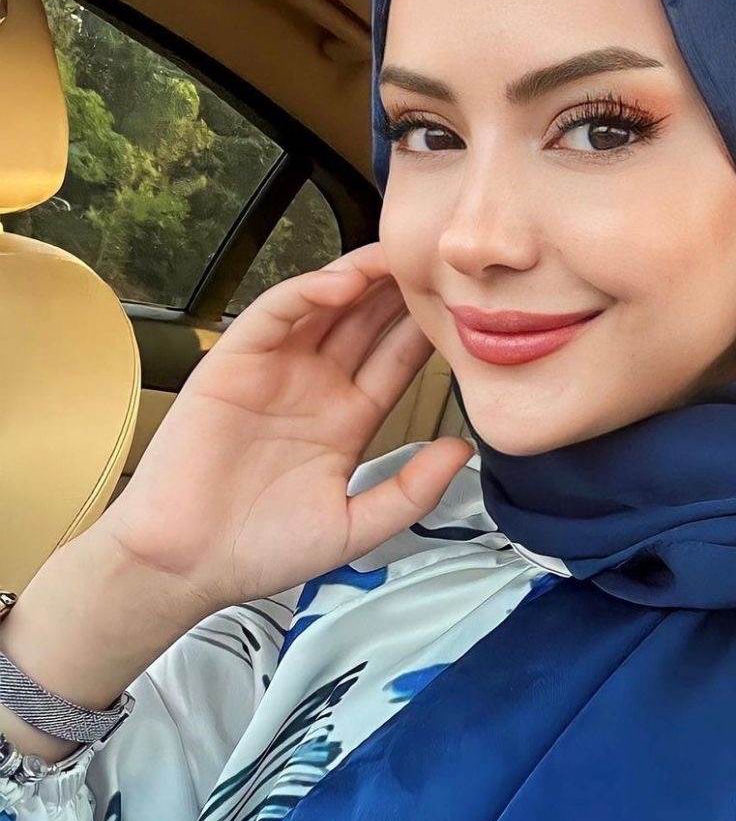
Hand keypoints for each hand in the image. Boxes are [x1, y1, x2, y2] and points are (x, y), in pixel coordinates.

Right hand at [94, 243, 472, 616]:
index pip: (395, 362)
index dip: (425, 332)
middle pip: (366, 323)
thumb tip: (462, 449)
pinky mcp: (234, 363)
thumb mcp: (355, 526)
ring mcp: (275, 371)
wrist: (188, 565)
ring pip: (325, 307)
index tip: (463, 307)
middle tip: (438, 260)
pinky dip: (308, 292)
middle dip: (400, 291)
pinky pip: (275, 314)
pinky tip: (344, 282)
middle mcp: (314, 387)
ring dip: (362, 278)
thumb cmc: (262, 550)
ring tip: (399, 256)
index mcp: (347, 420)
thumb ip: (412, 491)